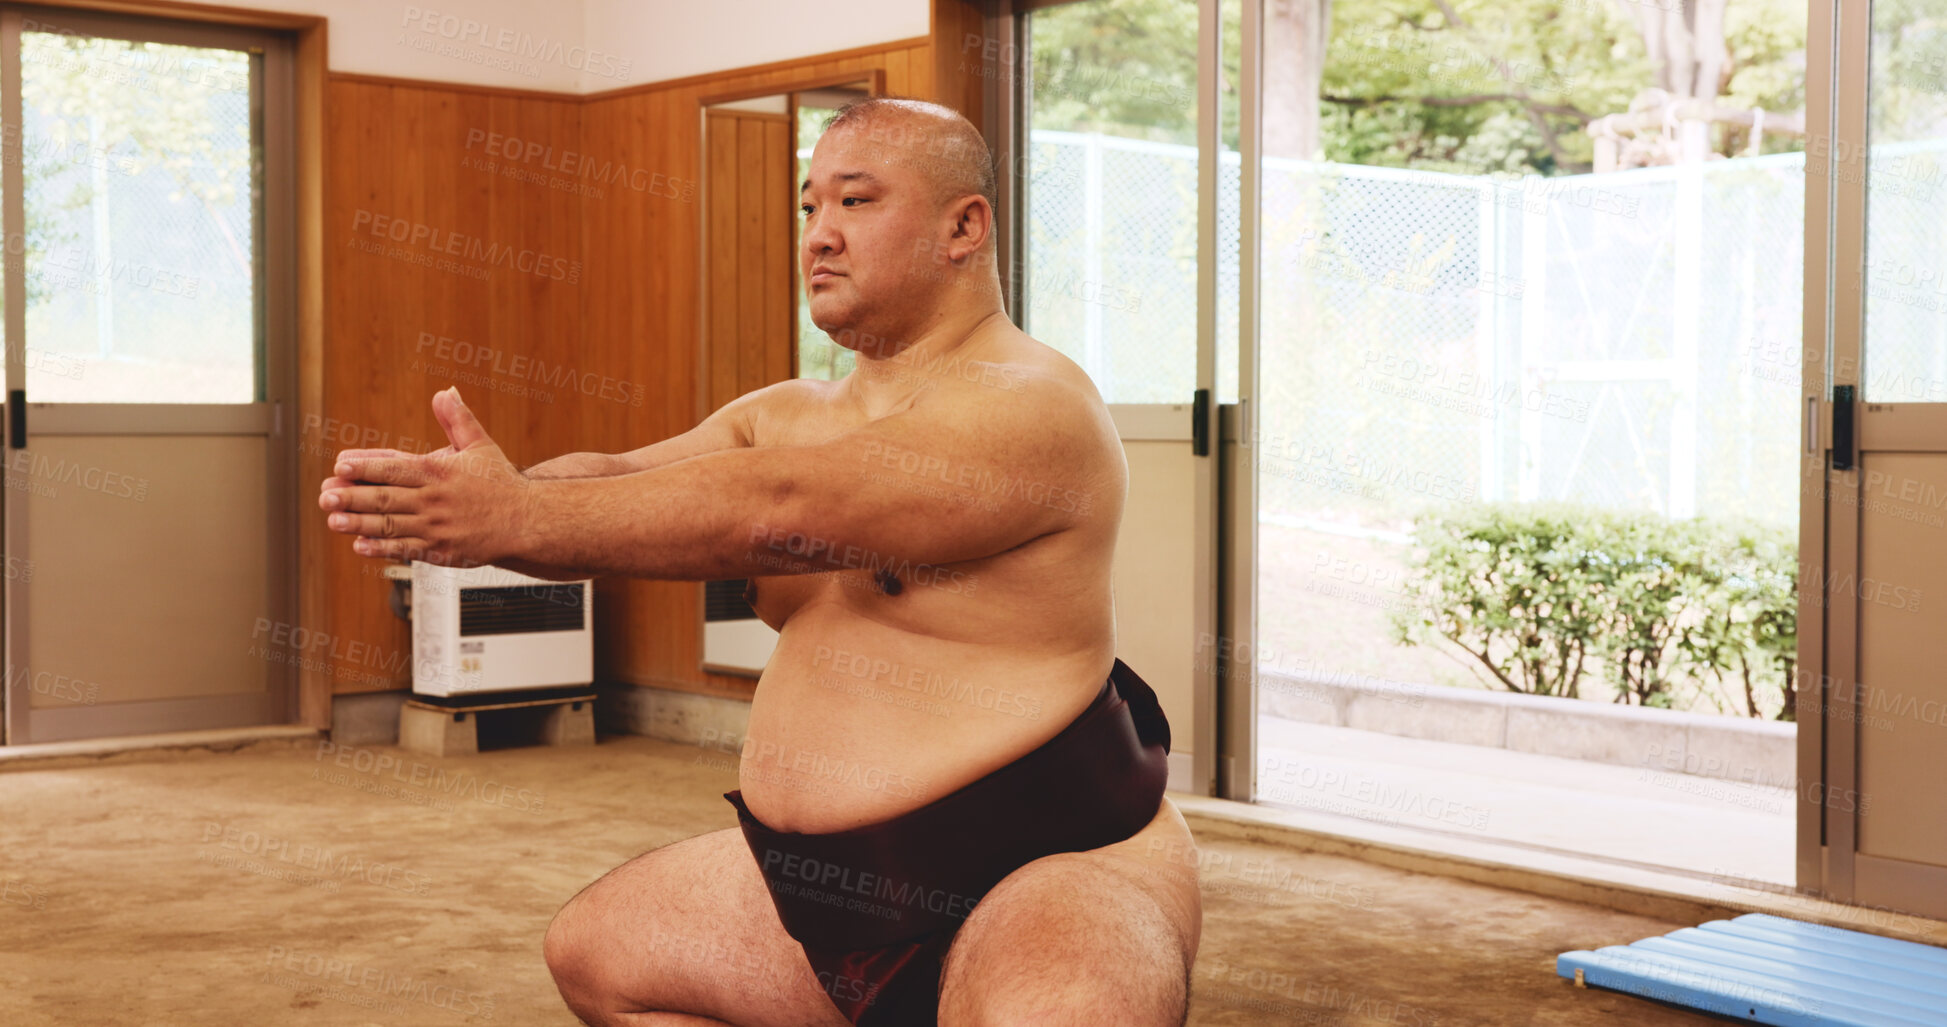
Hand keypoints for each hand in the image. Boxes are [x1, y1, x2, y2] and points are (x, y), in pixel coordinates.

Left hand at [318, 387, 533, 566]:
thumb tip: (445, 392)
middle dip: (351, 496)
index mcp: (439, 472)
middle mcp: (434, 500)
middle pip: (384, 498)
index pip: (394, 467)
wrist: (528, 522)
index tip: (340, 466)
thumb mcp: (481, 445)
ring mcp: (436, 527)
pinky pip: (405, 549)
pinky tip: (359, 545)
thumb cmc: (503, 484)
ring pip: (389, 525)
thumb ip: (458, 419)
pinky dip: (380, 548)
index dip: (364, 467)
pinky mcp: (441, 550)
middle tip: (324, 494)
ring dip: (357, 523)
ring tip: (332, 519)